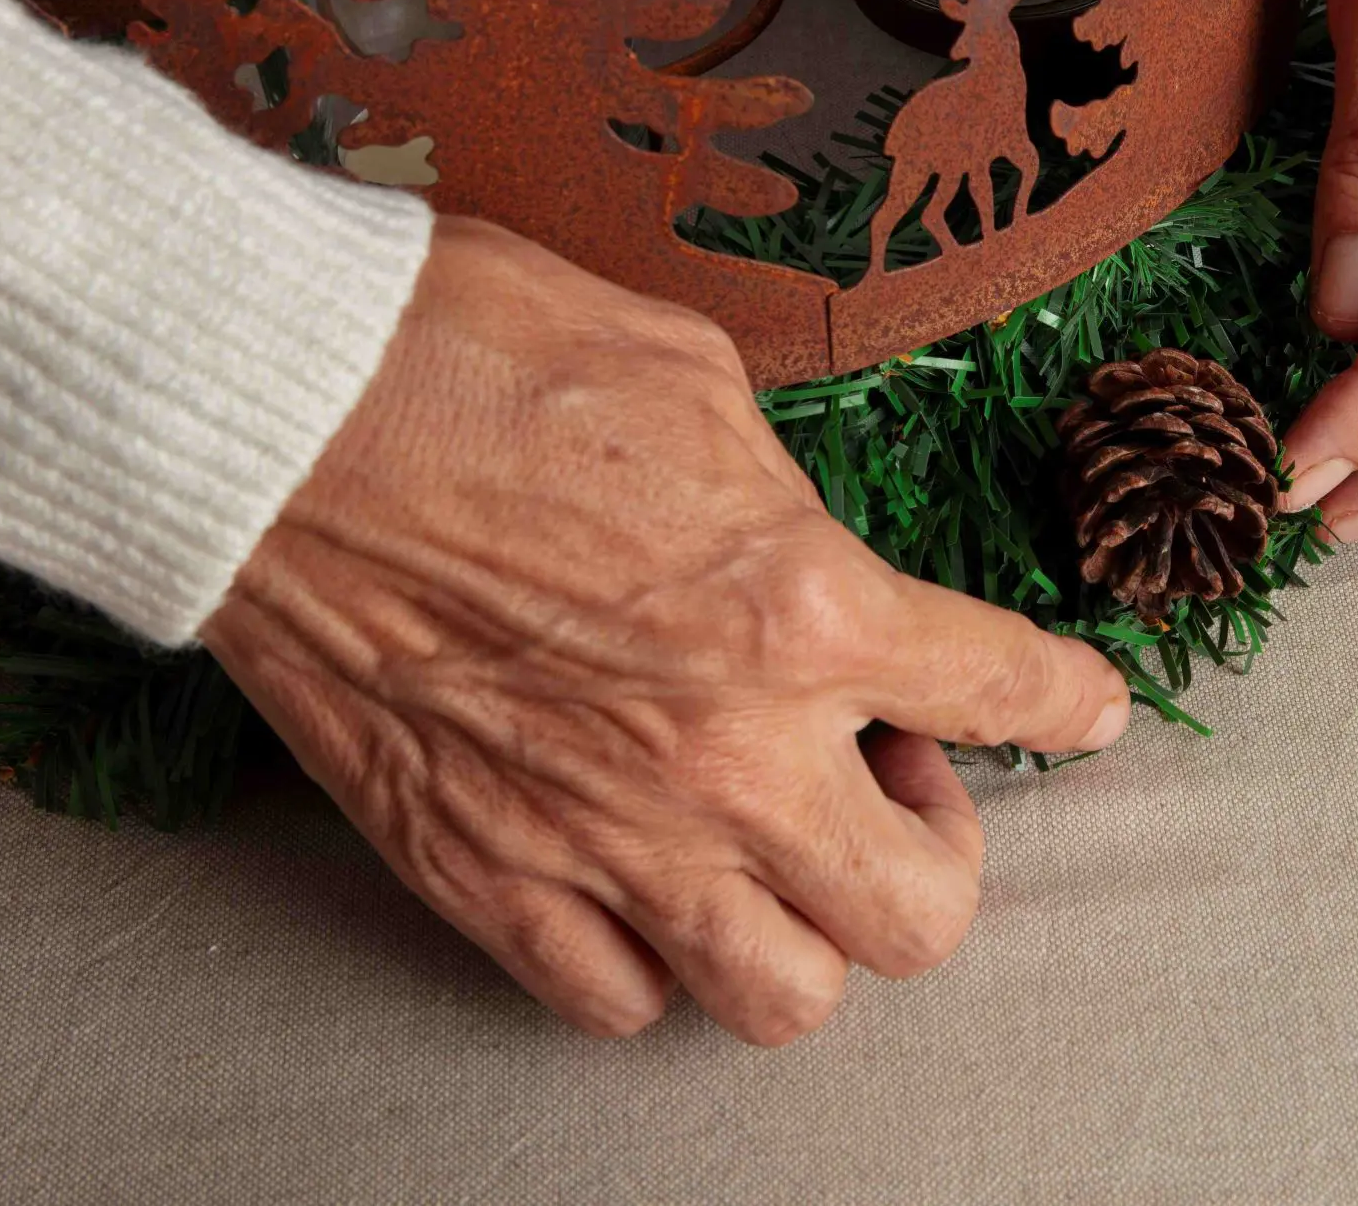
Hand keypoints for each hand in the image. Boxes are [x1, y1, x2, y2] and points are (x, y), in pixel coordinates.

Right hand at [203, 219, 1130, 1043]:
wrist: (272, 409)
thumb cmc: (471, 355)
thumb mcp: (692, 377)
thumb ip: (782, 498)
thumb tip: (803, 549)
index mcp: (802, 605)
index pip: (1001, 688)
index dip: (1066, 702)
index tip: (1085, 710)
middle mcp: (724, 752)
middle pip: (920, 916)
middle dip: (937, 850)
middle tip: (890, 772)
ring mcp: (601, 835)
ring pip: (783, 997)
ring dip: (807, 931)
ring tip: (773, 845)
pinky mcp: (481, 874)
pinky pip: (616, 1002)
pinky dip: (655, 962)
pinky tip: (646, 883)